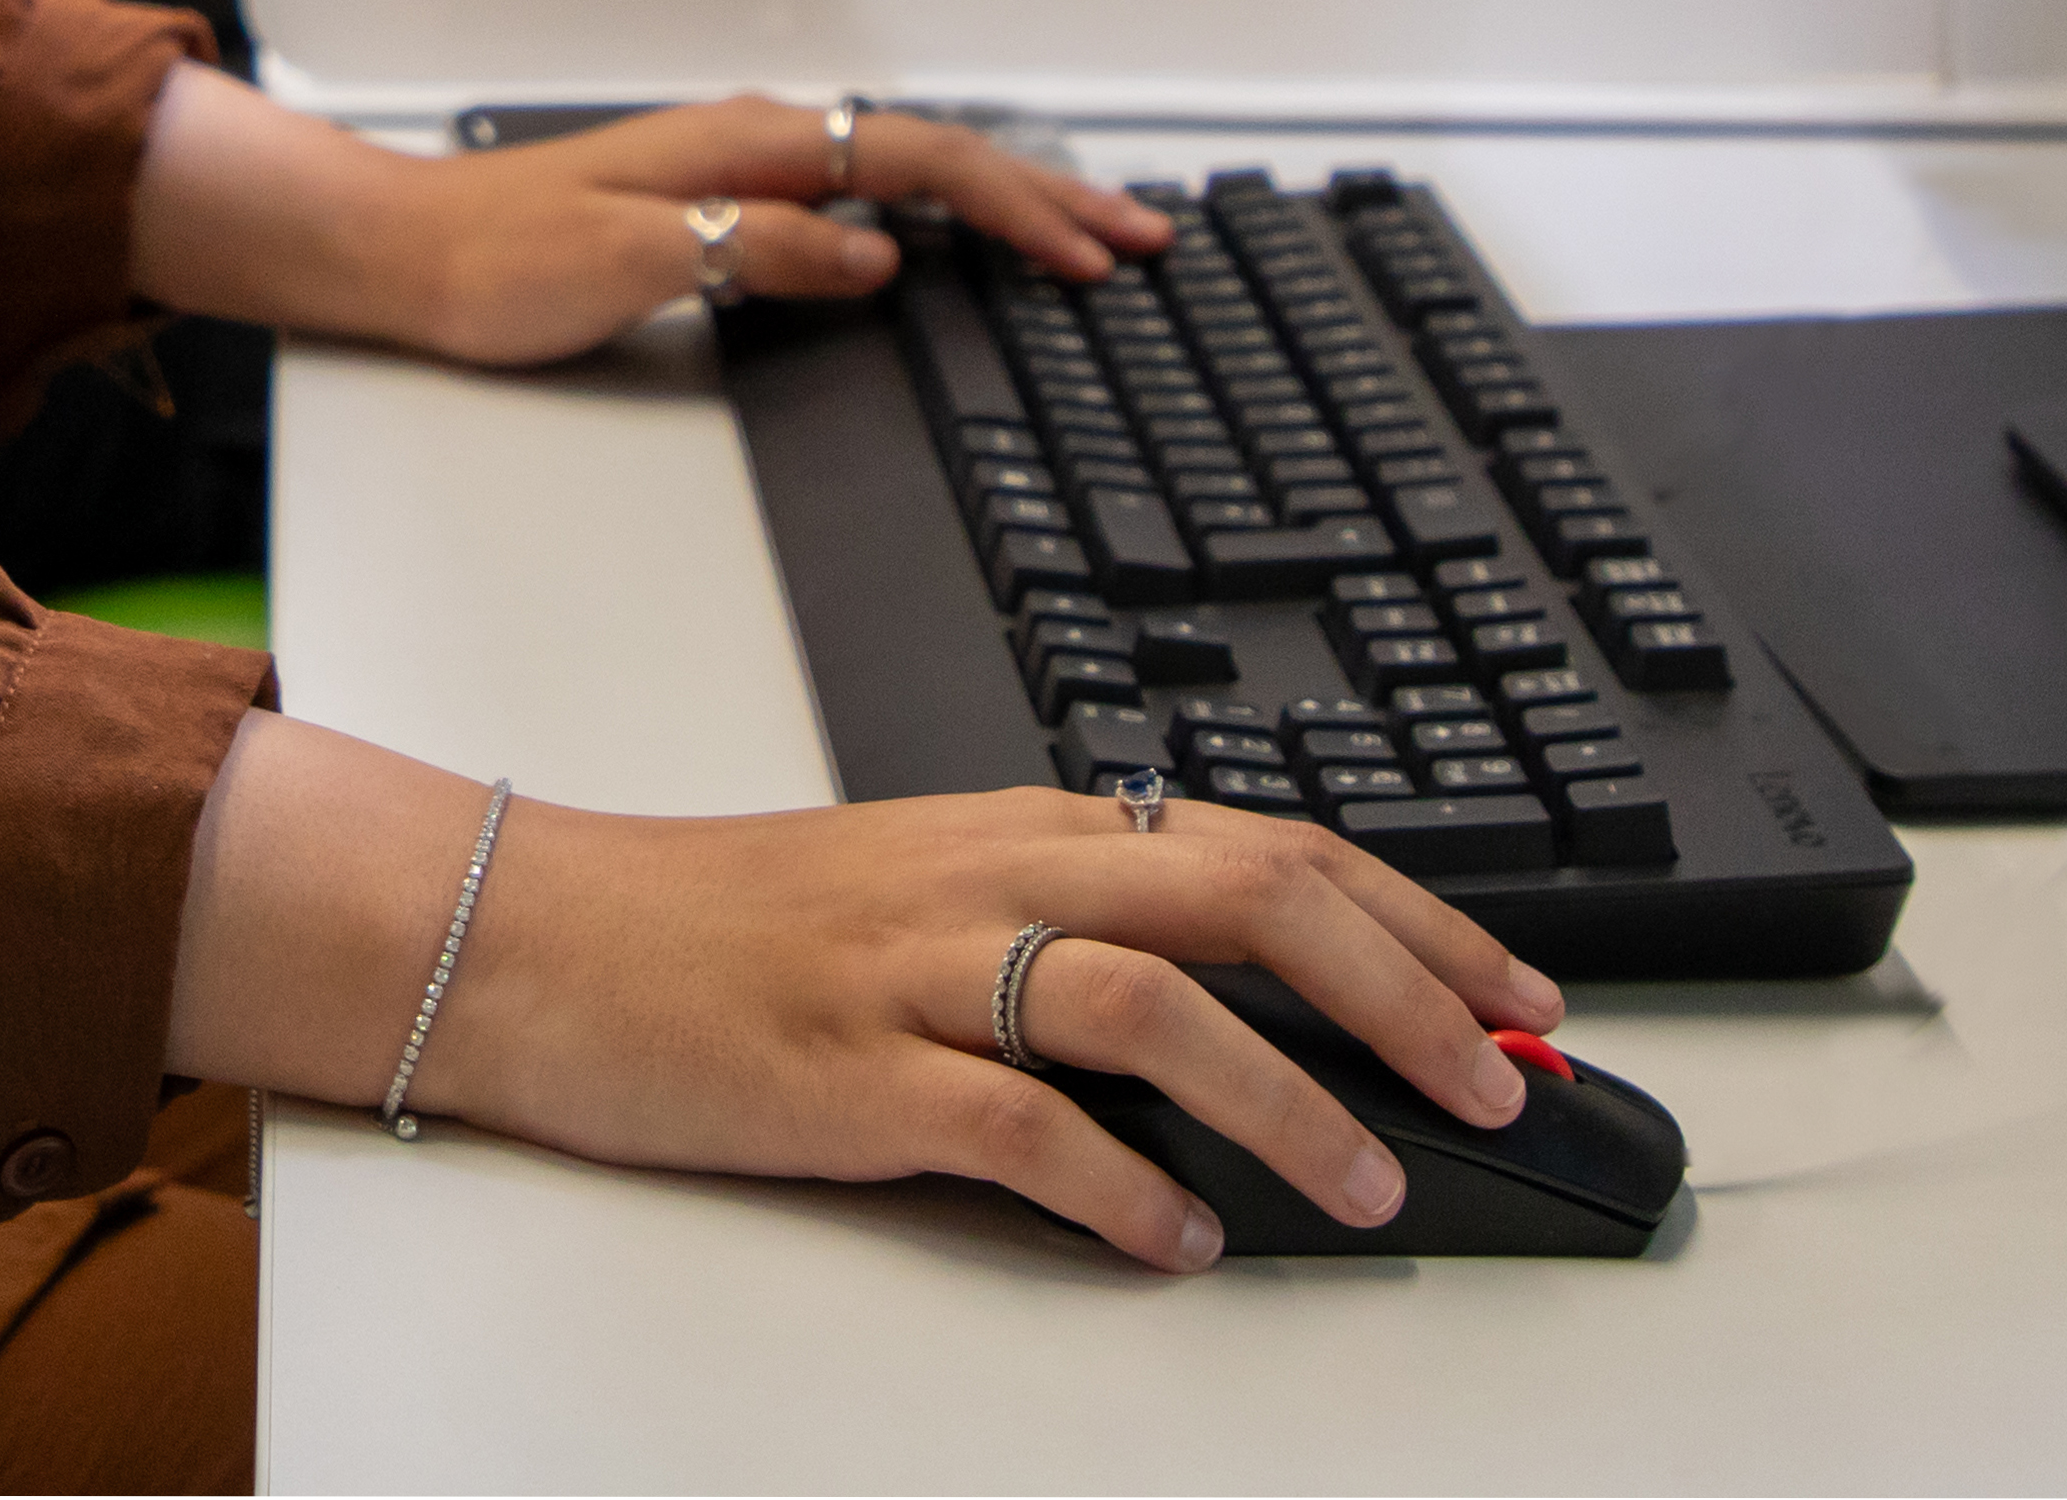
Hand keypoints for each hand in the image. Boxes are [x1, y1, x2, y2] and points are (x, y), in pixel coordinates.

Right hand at [171, 726, 1561, 1268]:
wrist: (543, 937)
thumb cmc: (731, 925)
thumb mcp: (926, 885)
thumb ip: (1075, 918)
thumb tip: (1248, 998)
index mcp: (1026, 829)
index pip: (1270, 842)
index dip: (1418, 918)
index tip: (1523, 995)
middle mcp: (992, 880)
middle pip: (1246, 894)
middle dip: (1402, 992)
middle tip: (1497, 1082)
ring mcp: (918, 972)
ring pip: (1151, 999)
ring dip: (1286, 1096)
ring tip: (1365, 1183)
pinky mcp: (846, 1072)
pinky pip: (1013, 1123)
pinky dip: (1118, 1184)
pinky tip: (1177, 1237)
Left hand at [379, 95, 1167, 368]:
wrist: (402, 253)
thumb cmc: (495, 260)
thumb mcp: (626, 258)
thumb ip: (756, 251)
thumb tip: (872, 253)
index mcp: (746, 145)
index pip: (916, 163)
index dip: (1016, 208)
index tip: (1092, 254)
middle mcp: (755, 142)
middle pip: (932, 156)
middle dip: (1046, 193)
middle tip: (1143, 236)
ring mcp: (744, 169)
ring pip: (905, 172)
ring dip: (1003, 199)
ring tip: (1087, 232)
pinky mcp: (725, 203)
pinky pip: (863, 195)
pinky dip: (938, 214)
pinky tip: (960, 237)